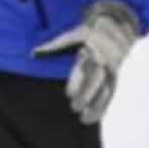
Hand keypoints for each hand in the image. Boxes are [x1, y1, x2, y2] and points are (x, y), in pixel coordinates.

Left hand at [32, 0, 139, 124]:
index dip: (77, 82)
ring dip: (96, 106)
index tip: (69, 94)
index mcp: (91, 50)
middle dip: (86, 95)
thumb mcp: (71, 37)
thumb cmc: (87, 35)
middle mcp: (103, 61)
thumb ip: (53, 47)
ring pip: (106, 90)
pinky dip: (103, 107)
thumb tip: (33, 53)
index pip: (85, 68)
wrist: (115, 28)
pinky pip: (111, 94)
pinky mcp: (115, 78)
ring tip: (84, 119)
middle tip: (74, 107)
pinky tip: (93, 118)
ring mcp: (111, 70)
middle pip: (96, 80)